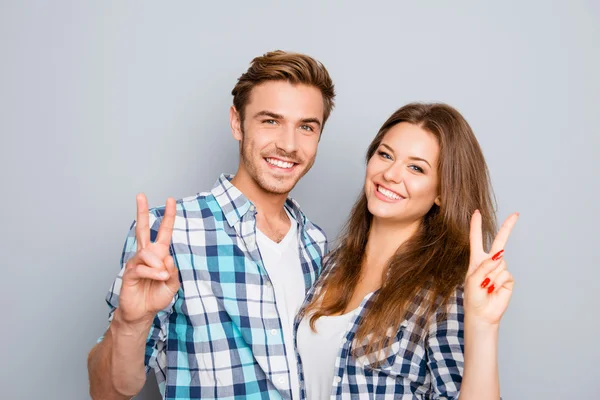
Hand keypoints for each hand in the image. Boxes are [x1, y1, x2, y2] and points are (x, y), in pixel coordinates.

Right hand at [117, 194, 179, 325]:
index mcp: (159, 254)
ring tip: (162, 277)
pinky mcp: (130, 272)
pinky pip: (142, 267)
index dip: (168, 216)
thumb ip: (173, 271)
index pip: (164, 231)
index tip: (170, 200)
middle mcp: (146, 254)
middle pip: (143, 228)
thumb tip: (167, 257)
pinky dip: (153, 273)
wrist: (142, 313)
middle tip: (141, 195)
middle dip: (142, 211)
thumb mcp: (173, 285)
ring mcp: (136, 262)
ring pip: (148, 253)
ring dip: (158, 266)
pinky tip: (158, 278)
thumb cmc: (156, 297)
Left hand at [464, 210, 518, 325]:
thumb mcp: (472, 280)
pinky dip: (498, 282)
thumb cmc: (473, 297)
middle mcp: (489, 262)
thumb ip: (484, 267)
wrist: (482, 314)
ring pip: (500, 264)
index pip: (477, 239)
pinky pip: (505, 274)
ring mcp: (500, 270)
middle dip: (507, 228)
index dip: (476, 226)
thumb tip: (499, 256)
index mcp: (477, 260)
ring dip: (491, 276)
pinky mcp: (508, 279)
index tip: (477, 212)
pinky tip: (494, 290)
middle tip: (515, 214)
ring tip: (486, 287)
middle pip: (499, 242)